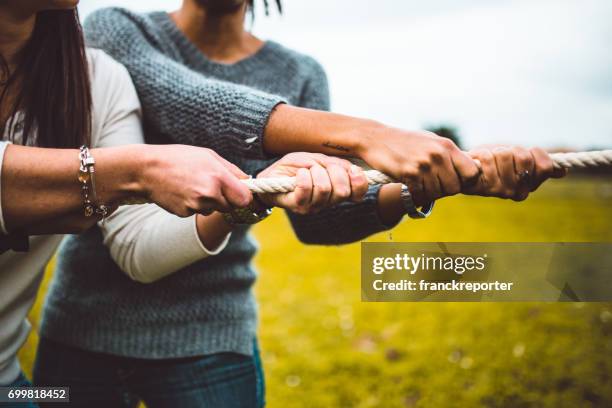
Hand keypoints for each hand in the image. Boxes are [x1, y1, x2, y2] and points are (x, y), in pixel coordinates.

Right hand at [140, 145, 251, 215]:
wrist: (147, 170)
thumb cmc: (179, 158)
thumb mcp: (209, 156)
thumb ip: (231, 170)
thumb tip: (248, 181)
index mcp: (219, 177)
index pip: (245, 199)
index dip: (243, 196)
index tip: (239, 191)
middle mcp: (209, 194)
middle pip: (231, 206)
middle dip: (226, 198)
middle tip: (211, 184)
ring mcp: (196, 205)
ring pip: (214, 209)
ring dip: (209, 201)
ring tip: (193, 184)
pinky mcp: (185, 213)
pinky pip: (198, 211)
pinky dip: (194, 204)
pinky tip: (183, 191)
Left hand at [256, 153, 368, 213]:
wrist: (272, 175)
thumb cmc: (297, 167)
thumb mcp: (319, 159)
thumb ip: (337, 165)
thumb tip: (353, 170)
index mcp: (336, 192)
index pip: (358, 194)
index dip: (359, 182)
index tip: (352, 170)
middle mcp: (327, 202)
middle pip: (342, 191)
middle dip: (333, 171)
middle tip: (321, 166)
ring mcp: (312, 206)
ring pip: (324, 188)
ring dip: (315, 172)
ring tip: (307, 170)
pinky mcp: (297, 205)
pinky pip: (306, 189)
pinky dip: (303, 176)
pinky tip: (299, 174)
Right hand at [355, 128, 480, 201]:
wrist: (376, 138)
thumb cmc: (404, 142)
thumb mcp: (431, 141)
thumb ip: (449, 154)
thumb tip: (471, 168)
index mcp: (446, 146)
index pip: (472, 172)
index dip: (466, 181)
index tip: (454, 181)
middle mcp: (438, 155)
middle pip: (454, 187)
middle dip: (444, 190)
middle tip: (432, 185)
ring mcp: (424, 164)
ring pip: (437, 193)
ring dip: (427, 193)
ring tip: (418, 182)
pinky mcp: (409, 173)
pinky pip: (420, 194)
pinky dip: (415, 194)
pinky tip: (409, 185)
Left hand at [464, 145, 566, 200]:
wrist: (465, 171)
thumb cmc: (495, 164)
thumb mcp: (519, 161)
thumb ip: (539, 165)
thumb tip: (563, 171)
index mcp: (529, 186)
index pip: (546, 166)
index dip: (535, 153)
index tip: (523, 154)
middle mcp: (517, 192)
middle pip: (526, 158)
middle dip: (513, 150)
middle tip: (503, 157)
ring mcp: (500, 190)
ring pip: (506, 156)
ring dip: (498, 151)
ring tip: (491, 160)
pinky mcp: (482, 185)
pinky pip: (488, 159)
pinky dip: (483, 154)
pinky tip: (479, 162)